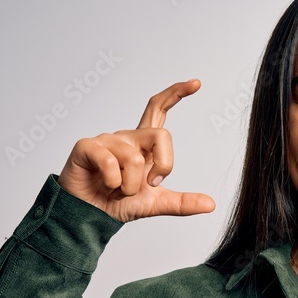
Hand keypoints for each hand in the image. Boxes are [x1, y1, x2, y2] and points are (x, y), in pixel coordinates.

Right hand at [57, 79, 215, 222]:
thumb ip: (182, 202)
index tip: (196, 83)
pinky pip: (111, 162)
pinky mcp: (87, 146)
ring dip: (131, 185)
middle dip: (164, 166)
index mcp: (143, 144)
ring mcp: (107, 139)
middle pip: (161, 135)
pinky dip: (113, 182)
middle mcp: (127, 137)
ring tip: (117, 189)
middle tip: (150, 184)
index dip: (176, 93)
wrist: (90, 215)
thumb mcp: (155, 203)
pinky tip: (104, 185)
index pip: (159, 109)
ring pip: (135, 158)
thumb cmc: (118, 202)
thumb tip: (211, 204)